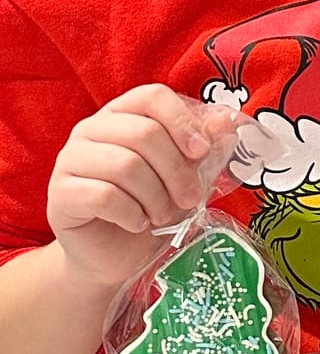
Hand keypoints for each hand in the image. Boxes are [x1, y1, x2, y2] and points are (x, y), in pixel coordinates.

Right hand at [45, 88, 234, 291]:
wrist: (115, 256)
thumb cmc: (151, 208)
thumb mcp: (186, 175)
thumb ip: (204, 147)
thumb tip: (225, 121)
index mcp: (122, 114)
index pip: (152, 96)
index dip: (181, 121)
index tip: (201, 152)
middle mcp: (91, 129)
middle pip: (143, 133)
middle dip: (176, 171)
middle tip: (190, 199)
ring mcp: (70, 160)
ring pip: (125, 165)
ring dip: (156, 197)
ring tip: (162, 215)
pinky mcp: (60, 194)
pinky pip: (104, 196)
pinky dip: (131, 213)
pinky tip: (138, 223)